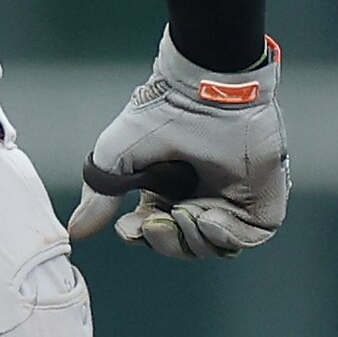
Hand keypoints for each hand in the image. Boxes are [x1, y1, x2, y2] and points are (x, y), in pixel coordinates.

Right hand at [71, 36, 286, 259]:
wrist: (205, 89)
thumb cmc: (160, 113)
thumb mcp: (117, 156)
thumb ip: (100, 196)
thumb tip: (76, 232)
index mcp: (168, 191)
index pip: (156, 233)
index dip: (144, 236)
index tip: (133, 225)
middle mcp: (201, 197)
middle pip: (185, 247)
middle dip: (167, 241)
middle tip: (159, 220)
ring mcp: (233, 200)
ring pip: (214, 247)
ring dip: (194, 240)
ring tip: (186, 213)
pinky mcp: (261, 199)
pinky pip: (247, 238)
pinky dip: (225, 236)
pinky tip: (209, 217)